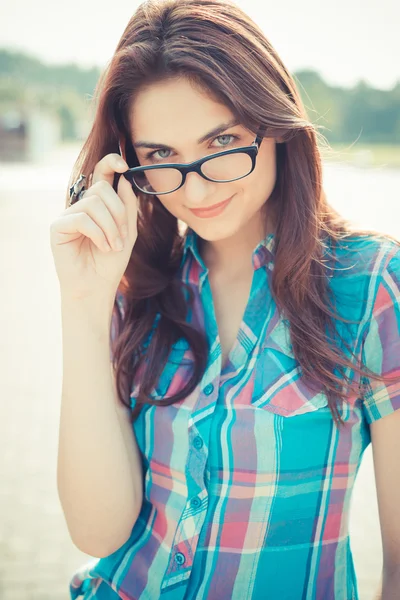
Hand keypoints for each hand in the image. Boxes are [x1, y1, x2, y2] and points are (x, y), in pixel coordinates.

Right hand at [50, 153, 137, 301]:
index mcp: (99, 204)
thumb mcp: (128, 232)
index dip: (111, 163)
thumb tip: (123, 180)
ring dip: (111, 227)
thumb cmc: (110, 262)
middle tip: (122, 237)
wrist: (97, 286)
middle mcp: (82, 206)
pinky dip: (98, 233)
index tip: (125, 166)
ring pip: (94, 202)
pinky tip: (102, 247)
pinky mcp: (58, 227)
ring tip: (113, 246)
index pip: (101, 174)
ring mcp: (69, 215)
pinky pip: (82, 218)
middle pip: (102, 188)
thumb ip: (128, 206)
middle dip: (119, 213)